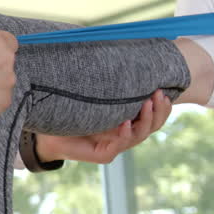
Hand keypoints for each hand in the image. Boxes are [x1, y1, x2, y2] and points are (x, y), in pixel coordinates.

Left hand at [36, 89, 172, 163]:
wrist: (49, 136)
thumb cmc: (70, 115)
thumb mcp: (92, 98)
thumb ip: (108, 87)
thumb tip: (118, 58)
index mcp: (126, 122)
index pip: (153, 116)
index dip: (163, 105)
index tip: (164, 89)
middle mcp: (124, 135)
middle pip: (153, 126)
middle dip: (159, 110)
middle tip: (159, 94)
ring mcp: (116, 146)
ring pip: (140, 135)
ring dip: (146, 120)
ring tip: (147, 103)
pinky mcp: (104, 155)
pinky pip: (119, 144)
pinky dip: (124, 133)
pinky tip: (125, 123)